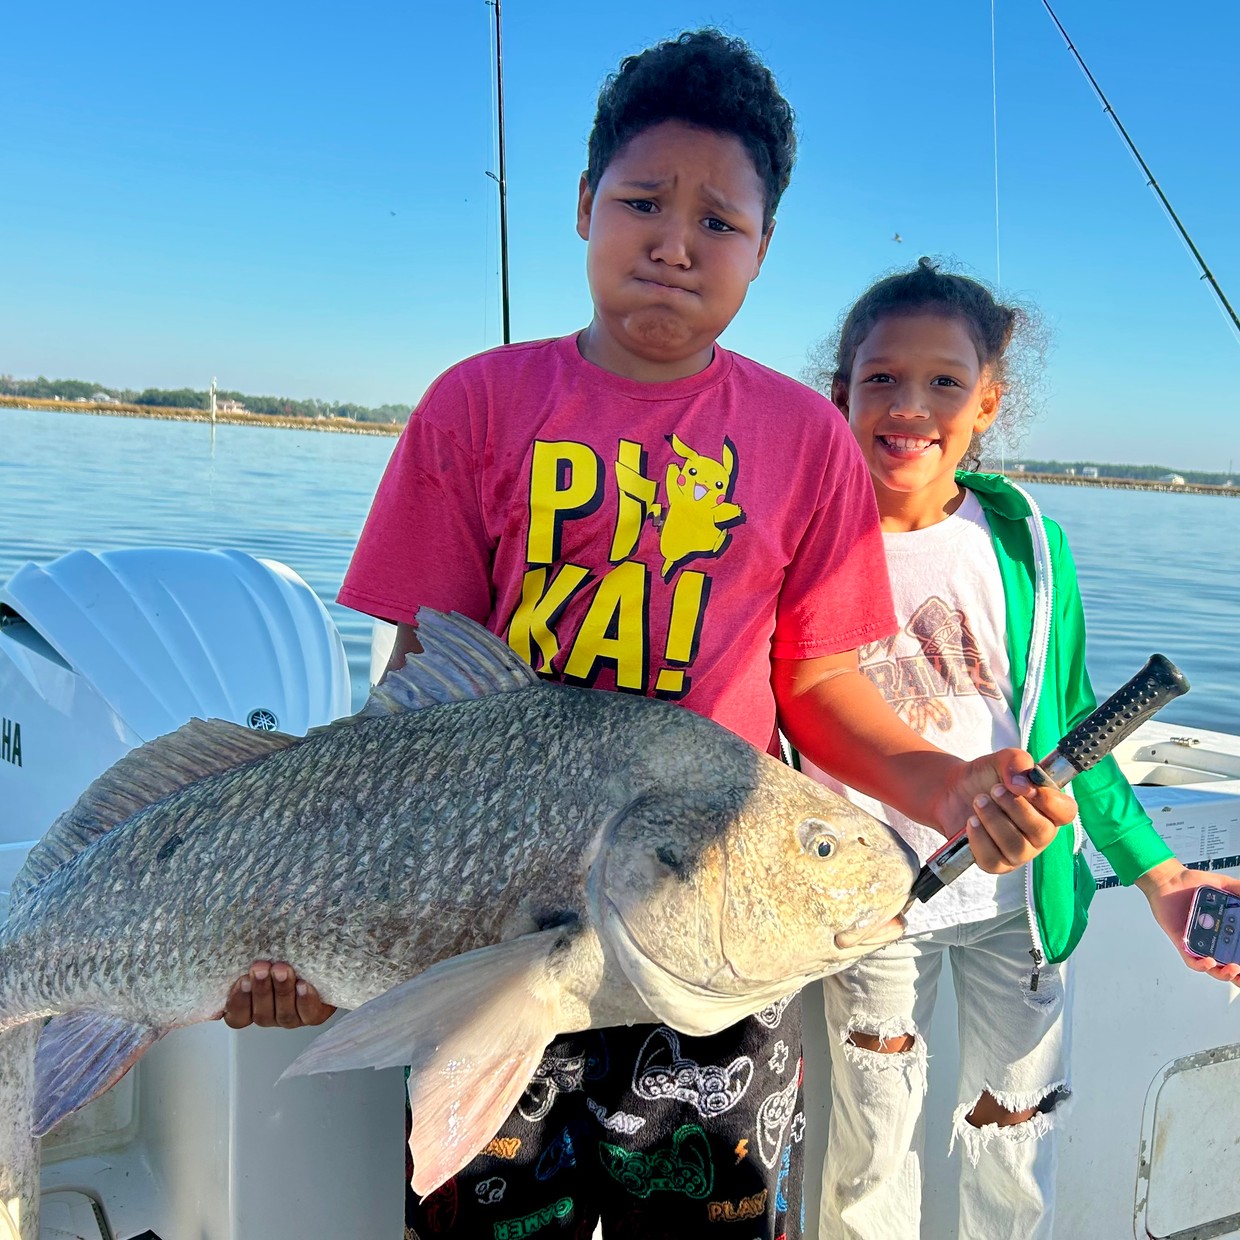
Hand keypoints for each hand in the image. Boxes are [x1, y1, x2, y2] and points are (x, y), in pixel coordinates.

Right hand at [221, 960, 336, 1028]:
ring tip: (282, 970)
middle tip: (261, 968)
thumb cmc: (284, 955)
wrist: (320, 961)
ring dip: (282, 990)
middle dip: (261, 989)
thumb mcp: (264, 955)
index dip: (237, 1001)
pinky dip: (305, 1000)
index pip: (237, 1016)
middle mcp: (270, 1015)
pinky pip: (308, 1013)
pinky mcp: (313, 1015)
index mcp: (252, 1006)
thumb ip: (250, 958)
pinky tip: (303, 985)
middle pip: (261, 1014)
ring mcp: (292, 1018)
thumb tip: (232, 946)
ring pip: (284, 1014)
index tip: (242, 979)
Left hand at [938, 749, 1076, 874]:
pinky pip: (993, 860)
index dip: (1049, 801)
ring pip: (1017, 847)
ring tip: (978, 801)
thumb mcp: (1003, 760)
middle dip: (1015, 808)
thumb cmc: (986, 778)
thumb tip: (1022, 784)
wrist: (953, 790)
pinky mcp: (997, 863)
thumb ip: (1018, 762)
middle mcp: (1039, 834)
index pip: (1065, 812)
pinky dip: (979, 839)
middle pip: (1042, 832)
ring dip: (994, 820)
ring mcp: (1020, 852)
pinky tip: (971, 822)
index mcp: (1049, 809)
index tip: (1025, 788)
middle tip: (994, 790)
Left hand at [1137, 862, 1239, 985]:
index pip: (1238, 950)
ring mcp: (1198, 944)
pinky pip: (1191, 960)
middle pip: (1230, 965)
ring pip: (1213, 968)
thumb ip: (1238, 889)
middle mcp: (1213, 940)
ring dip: (1226, 973)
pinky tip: (1210, 961)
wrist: (1167, 880)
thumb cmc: (1191, 884)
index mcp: (1225, 930)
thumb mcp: (1222, 885)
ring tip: (1235, 969)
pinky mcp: (1182, 943)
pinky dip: (1202, 965)